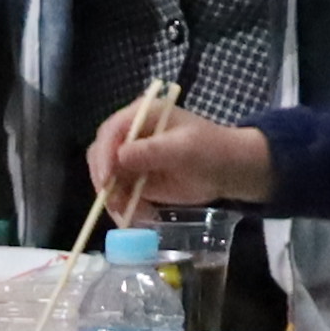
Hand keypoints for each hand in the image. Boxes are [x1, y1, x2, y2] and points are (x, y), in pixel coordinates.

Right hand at [87, 110, 273, 220]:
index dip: (105, 154)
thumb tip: (119, 156)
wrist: (229, 170)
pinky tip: (137, 216)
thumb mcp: (185, 148)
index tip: (107, 178)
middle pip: (101, 153)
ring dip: (112, 197)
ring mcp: (131, 157)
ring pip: (106, 177)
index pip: (112, 131)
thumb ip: (153, 150)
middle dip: (103, 178)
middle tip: (113, 201)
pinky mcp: (135, 179)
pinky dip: (123, 206)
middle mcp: (130, 134)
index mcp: (142, 114)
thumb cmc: (211, 150)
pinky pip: (119, 193)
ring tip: (128, 213)